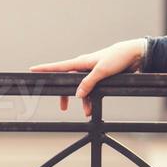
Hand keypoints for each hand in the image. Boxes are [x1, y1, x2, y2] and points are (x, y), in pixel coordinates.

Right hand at [29, 38, 144, 117]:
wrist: (134, 55)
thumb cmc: (117, 58)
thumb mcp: (102, 71)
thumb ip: (88, 82)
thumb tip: (77, 94)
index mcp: (81, 62)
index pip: (59, 66)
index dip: (45, 69)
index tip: (32, 69)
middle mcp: (84, 67)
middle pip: (69, 82)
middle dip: (66, 95)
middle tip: (63, 107)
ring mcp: (92, 72)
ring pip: (81, 88)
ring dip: (83, 100)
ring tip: (86, 111)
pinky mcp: (100, 76)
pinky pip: (91, 89)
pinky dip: (91, 98)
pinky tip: (92, 107)